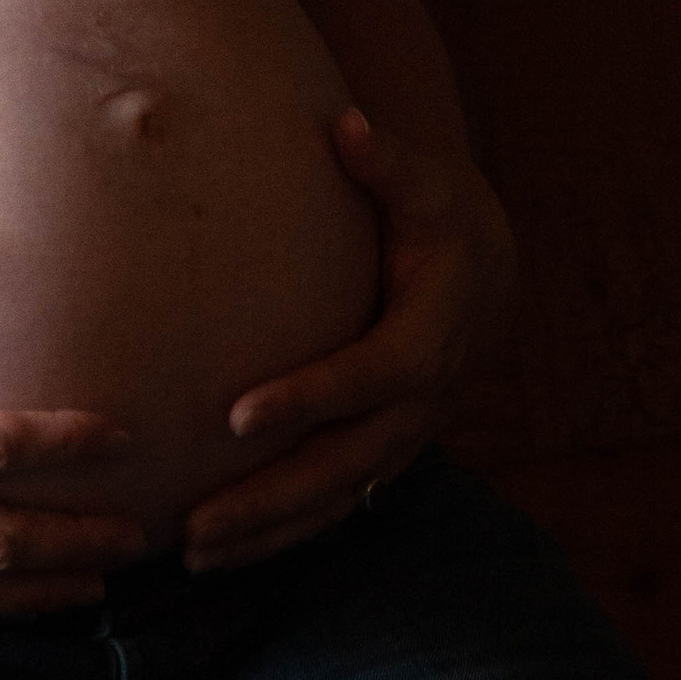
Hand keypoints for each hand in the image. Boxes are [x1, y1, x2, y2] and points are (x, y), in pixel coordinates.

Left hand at [179, 108, 517, 573]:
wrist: (487, 271)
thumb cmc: (439, 216)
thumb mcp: (426, 184)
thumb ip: (386, 162)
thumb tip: (347, 127)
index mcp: (432, 334)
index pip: (370, 375)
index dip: (310, 398)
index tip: (237, 416)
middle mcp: (423, 402)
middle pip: (346, 461)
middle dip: (273, 496)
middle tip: (197, 522)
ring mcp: (407, 437)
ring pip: (339, 497)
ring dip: (269, 530)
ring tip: (193, 552)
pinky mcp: (386, 453)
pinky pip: (336, 502)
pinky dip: (284, 533)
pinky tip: (221, 552)